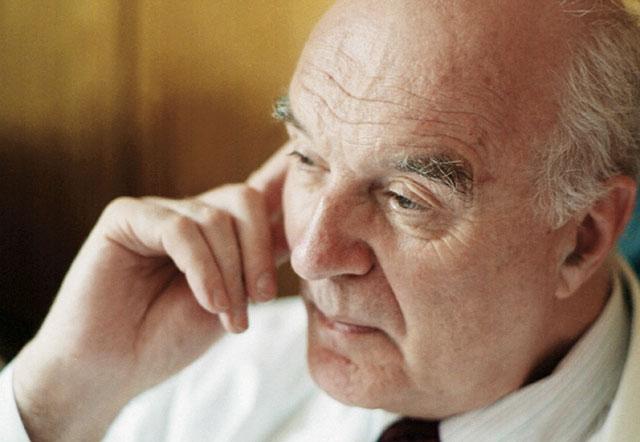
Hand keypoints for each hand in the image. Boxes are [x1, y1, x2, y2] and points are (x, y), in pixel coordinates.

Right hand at [11, 146, 289, 441]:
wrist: (113, 369)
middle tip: (260, 298)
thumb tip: (302, 233)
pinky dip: (202, 268)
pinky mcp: (126, 217)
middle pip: (245, 199)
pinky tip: (206, 302)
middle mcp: (189, 213)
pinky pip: (179, 229)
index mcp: (216, 230)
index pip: (257, 193)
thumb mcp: (232, 298)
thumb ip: (261, 261)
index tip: (317, 167)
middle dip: (260, 252)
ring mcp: (158, 212)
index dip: (284, 174)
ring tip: (228, 316)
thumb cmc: (169, 337)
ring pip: (215, 218)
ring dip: (230, 273)